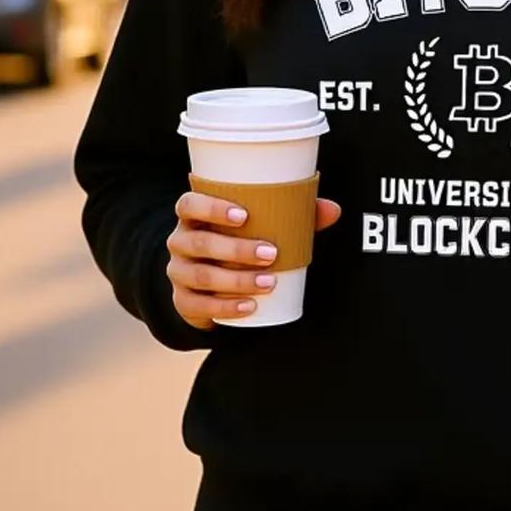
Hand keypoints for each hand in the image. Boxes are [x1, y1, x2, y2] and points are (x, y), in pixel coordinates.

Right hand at [167, 190, 342, 329]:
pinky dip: (226, 306)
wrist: (210, 283)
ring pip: (202, 276)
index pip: (188, 204)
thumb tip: (332, 210)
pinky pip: (199, 305)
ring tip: (269, 282)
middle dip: (236, 249)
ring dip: (236, 280)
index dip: (211, 207)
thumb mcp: (259, 227)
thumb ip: (294, 215)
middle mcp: (180, 242)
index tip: (244, 215)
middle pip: (199, 243)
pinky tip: (250, 306)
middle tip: (271, 253)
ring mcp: (178, 272)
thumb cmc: (239, 242)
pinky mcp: (183, 300)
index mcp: (193, 217)